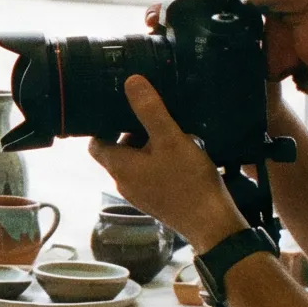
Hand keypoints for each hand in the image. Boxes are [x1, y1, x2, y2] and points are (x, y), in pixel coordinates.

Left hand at [87, 75, 246, 250]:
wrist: (212, 224)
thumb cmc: (187, 181)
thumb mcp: (170, 139)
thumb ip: (150, 111)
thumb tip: (131, 81)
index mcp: (119, 167)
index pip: (96, 142)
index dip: (103, 125)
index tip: (120, 108)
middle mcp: (123, 182)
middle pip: (118, 150)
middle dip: (133, 131)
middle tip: (152, 114)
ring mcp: (140, 194)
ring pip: (137, 161)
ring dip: (150, 145)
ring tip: (172, 130)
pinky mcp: (157, 200)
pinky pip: (151, 173)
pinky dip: (160, 160)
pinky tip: (182, 152)